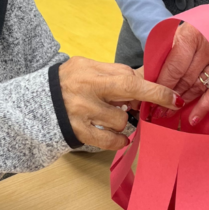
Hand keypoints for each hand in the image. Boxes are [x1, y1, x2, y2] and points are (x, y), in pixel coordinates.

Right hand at [58, 56, 183, 150]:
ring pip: (121, 119)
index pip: (128, 74)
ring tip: (111, 114)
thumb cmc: (67, 83)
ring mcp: (82, 112)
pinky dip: (118, 140)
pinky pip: (109, 141)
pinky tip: (118, 136)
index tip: (173, 95)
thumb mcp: (87, 69)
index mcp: (89, 70)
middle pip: (129, 90)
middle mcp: (86, 89)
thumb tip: (148, 78)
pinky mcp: (79, 132)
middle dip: (153, 97)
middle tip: (166, 104)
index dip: (154, 86)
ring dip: (123, 120)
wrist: (35, 103)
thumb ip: (115, 73)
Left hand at [156, 0, 208, 125]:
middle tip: (156, 108)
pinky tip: (193, 118)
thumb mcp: (188, 27)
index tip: (150, 94)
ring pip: (197, 88)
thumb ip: (173, 47)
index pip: (172, 67)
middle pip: (184, 79)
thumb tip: (154, 70)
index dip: (161, 84)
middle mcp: (208, 49)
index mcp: (192, 35)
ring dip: (183, 102)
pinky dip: (204, 107)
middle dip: (168, 95)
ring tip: (168, 114)